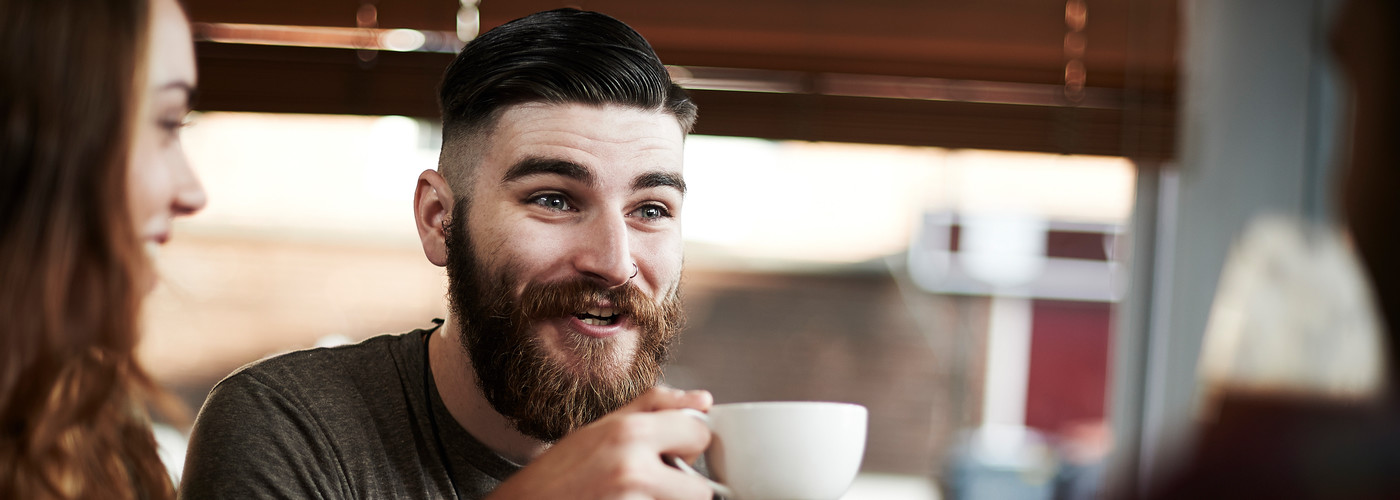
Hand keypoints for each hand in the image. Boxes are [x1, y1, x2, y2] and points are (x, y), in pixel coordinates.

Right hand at [488, 387, 714, 499]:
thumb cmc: (557, 473)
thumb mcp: (603, 427)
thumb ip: (655, 407)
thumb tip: (703, 400)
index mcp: (630, 433)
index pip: (699, 434)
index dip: (689, 444)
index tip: (674, 449)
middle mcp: (633, 469)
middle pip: (701, 488)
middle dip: (684, 485)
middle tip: (654, 479)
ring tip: (632, 494)